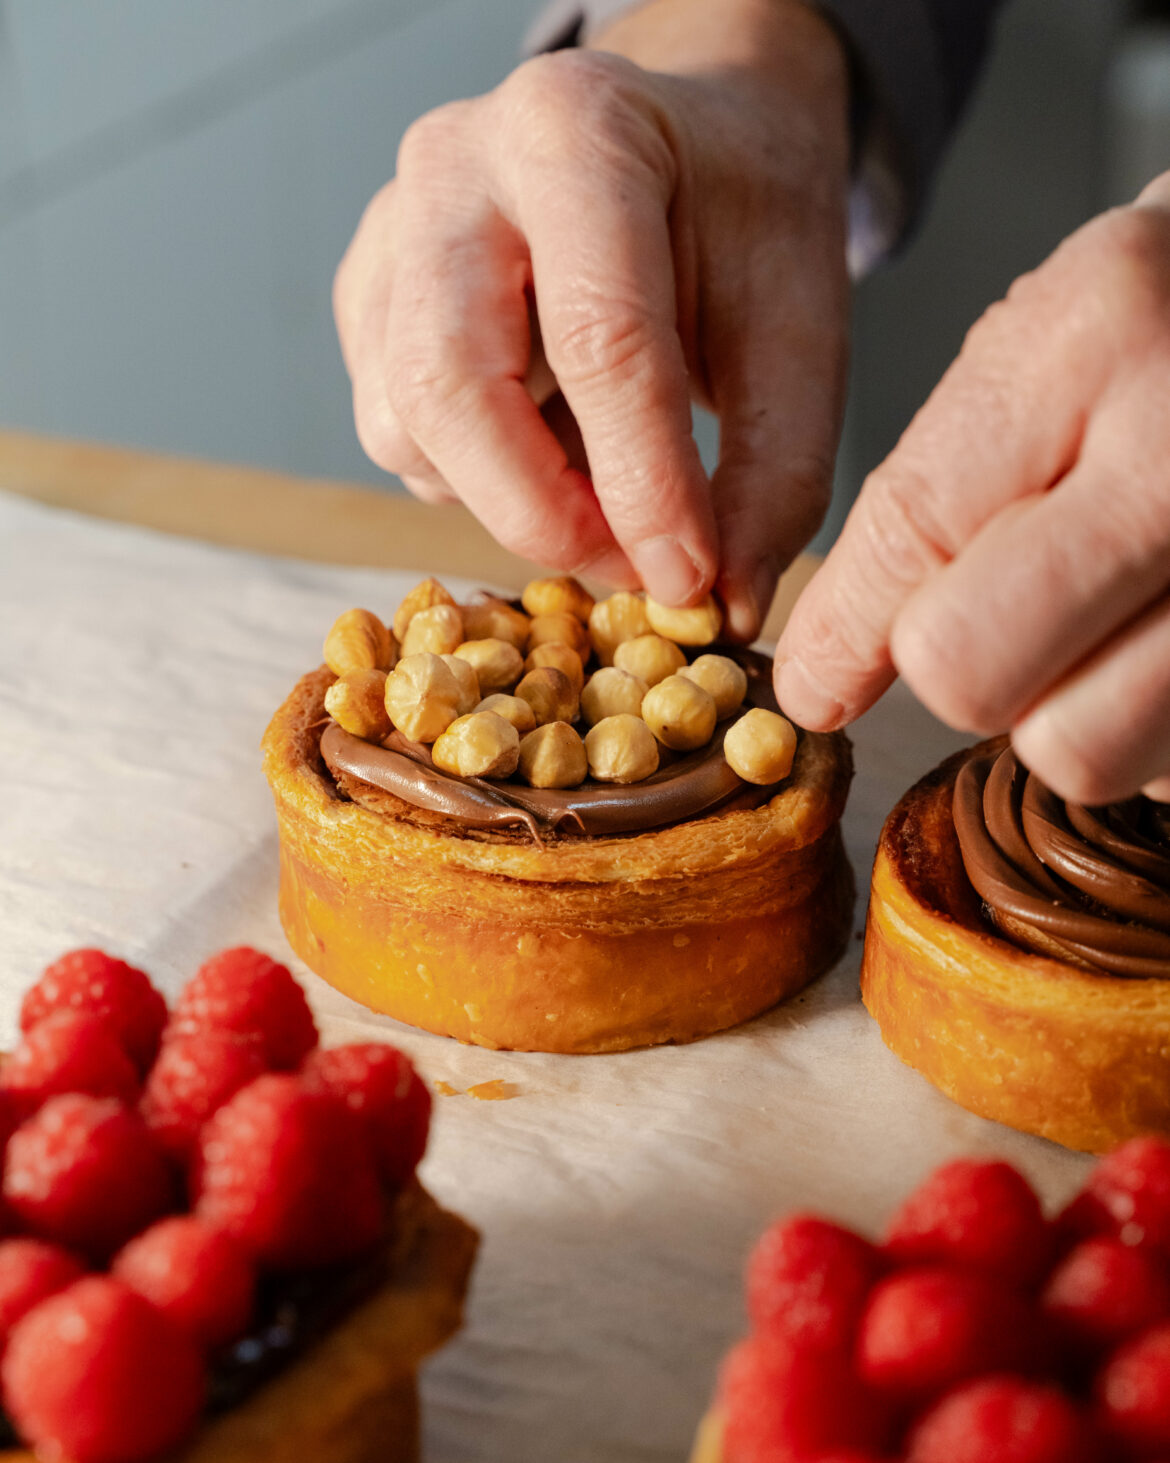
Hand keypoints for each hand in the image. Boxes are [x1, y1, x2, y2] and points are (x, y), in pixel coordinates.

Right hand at [333, 0, 849, 636]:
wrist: (684, 138)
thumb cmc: (741, 218)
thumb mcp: (800, 326)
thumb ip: (776, 471)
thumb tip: (723, 607)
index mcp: (577, 134)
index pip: (598, 340)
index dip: (644, 486)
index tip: (688, 583)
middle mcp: (453, 166)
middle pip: (450, 385)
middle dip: (540, 512)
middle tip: (629, 570)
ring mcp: (390, 228)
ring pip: (404, 422)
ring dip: (503, 499)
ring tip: (601, 492)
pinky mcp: (367, 293)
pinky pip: (392, 427)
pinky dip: (471, 476)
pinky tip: (547, 447)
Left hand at [776, 173, 1169, 802]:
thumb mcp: (1051, 352)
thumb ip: (929, 503)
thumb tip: (819, 684)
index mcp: (1097, 334)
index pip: (910, 537)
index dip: (841, 632)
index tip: (817, 680)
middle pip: (970, 673)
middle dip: (962, 668)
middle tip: (1004, 622)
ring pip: (1079, 752)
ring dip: (1065, 714)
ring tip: (1107, 627)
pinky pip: (1169, 765)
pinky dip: (1150, 724)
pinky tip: (1167, 637)